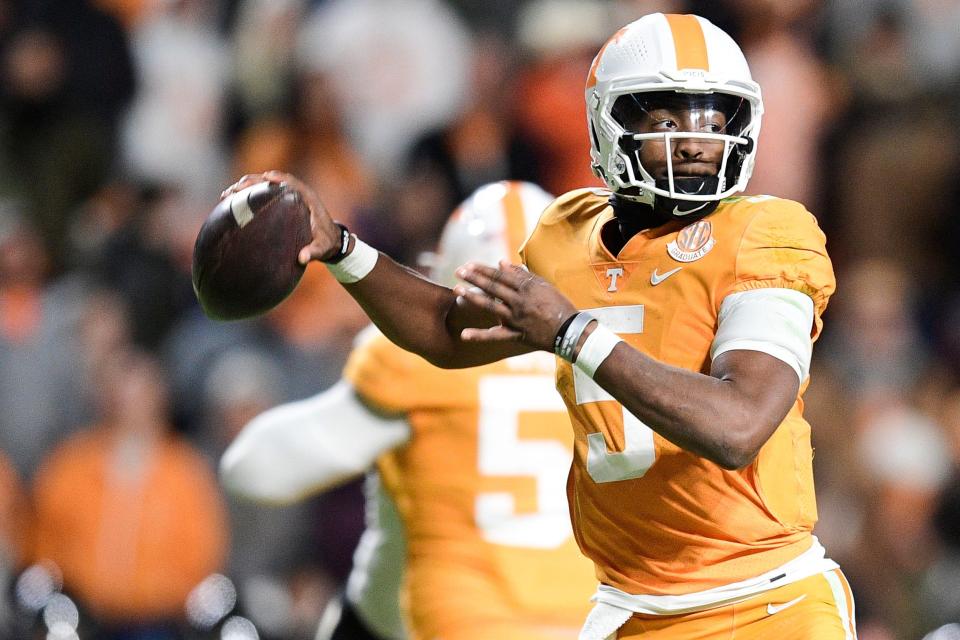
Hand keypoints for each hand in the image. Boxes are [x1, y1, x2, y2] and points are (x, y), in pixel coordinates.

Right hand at [221, 171, 340, 263]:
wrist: (329, 242)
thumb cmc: (327, 243)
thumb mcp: (323, 248)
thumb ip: (314, 252)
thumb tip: (302, 258)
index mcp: (307, 198)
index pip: (291, 183)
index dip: (278, 178)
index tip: (266, 177)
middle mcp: (294, 194)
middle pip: (271, 182)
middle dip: (252, 182)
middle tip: (235, 190)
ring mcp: (284, 198)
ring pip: (263, 187)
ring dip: (245, 188)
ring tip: (226, 195)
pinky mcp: (278, 204)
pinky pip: (261, 197)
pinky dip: (247, 198)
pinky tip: (230, 206)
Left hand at [453, 260, 577, 351]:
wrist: (571, 330)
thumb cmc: (558, 305)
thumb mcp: (543, 285)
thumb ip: (522, 274)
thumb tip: (501, 263)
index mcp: (527, 288)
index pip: (500, 275)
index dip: (483, 269)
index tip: (469, 265)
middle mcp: (519, 302)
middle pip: (493, 287)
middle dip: (474, 278)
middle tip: (458, 271)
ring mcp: (516, 319)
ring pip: (491, 306)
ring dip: (473, 297)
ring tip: (457, 290)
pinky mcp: (516, 334)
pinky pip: (496, 336)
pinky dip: (480, 336)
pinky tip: (464, 334)